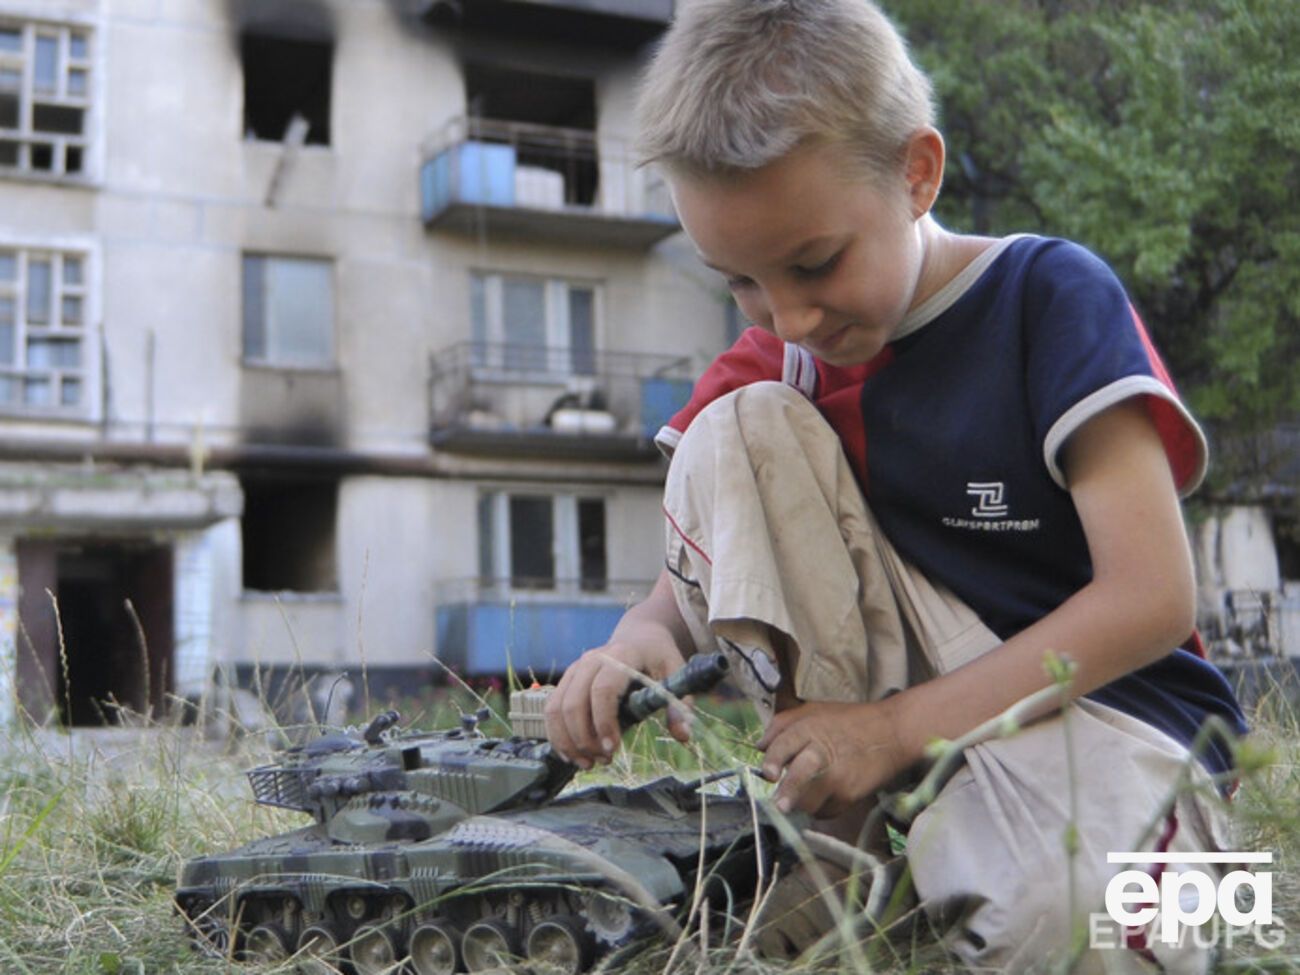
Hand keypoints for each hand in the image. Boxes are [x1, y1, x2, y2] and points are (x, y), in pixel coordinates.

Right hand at [544, 628, 688, 768]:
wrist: (639, 637)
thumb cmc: (658, 658)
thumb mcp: (676, 673)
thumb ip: (679, 704)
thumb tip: (682, 735)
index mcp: (622, 655)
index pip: (603, 689)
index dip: (604, 721)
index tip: (613, 748)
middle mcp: (592, 660)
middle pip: (574, 702)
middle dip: (584, 739)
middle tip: (604, 760)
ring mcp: (575, 669)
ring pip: (556, 708)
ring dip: (568, 741)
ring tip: (589, 763)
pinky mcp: (567, 680)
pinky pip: (551, 710)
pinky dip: (557, 736)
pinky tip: (573, 755)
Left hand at [757, 697, 910, 816]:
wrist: (893, 733)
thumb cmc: (850, 721)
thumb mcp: (814, 711)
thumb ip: (783, 724)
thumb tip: (760, 745)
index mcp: (810, 729)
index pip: (785, 744)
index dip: (773, 759)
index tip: (767, 774)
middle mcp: (822, 752)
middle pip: (798, 776)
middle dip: (787, 792)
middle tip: (778, 805)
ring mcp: (838, 776)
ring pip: (809, 800)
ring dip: (800, 803)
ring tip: (796, 801)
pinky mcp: (850, 795)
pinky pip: (826, 810)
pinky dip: (819, 808)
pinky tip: (822, 796)